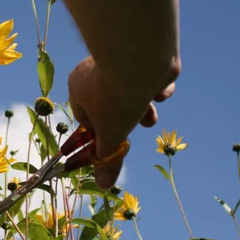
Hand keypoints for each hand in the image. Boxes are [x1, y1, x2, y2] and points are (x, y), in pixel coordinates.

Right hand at [68, 56, 176, 187]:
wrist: (141, 60)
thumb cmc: (116, 98)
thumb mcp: (111, 136)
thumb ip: (108, 158)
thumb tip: (103, 184)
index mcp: (78, 87)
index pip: (86, 115)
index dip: (101, 130)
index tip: (114, 138)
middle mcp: (94, 71)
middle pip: (110, 102)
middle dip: (127, 117)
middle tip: (139, 124)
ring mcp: (119, 61)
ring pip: (131, 89)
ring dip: (143, 105)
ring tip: (152, 113)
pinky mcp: (142, 55)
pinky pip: (149, 75)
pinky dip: (157, 86)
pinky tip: (161, 90)